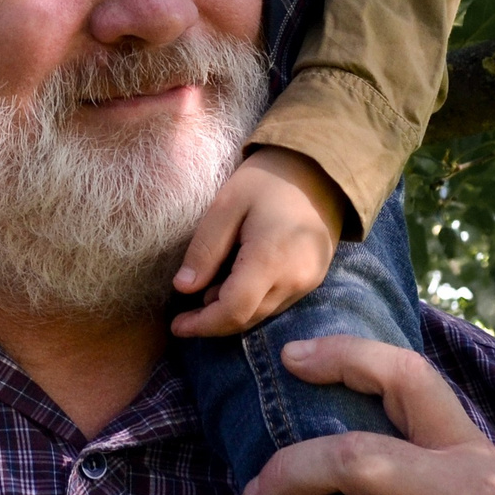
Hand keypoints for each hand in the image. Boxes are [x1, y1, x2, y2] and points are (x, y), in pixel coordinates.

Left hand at [169, 146, 343, 338]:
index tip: (176, 325)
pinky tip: (234, 284)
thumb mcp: (227, 205)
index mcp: (271, 259)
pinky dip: (252, 302)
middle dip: (213, 323)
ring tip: (206, 294)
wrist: (319, 169)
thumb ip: (205, 249)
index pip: (234, 310)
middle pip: (248, 318)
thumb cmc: (268, 180)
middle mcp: (295, 279)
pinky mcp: (314, 279)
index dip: (203, 324)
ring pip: (263, 314)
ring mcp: (309, 281)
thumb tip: (183, 288)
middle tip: (184, 315)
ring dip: (232, 313)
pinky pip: (278, 303)